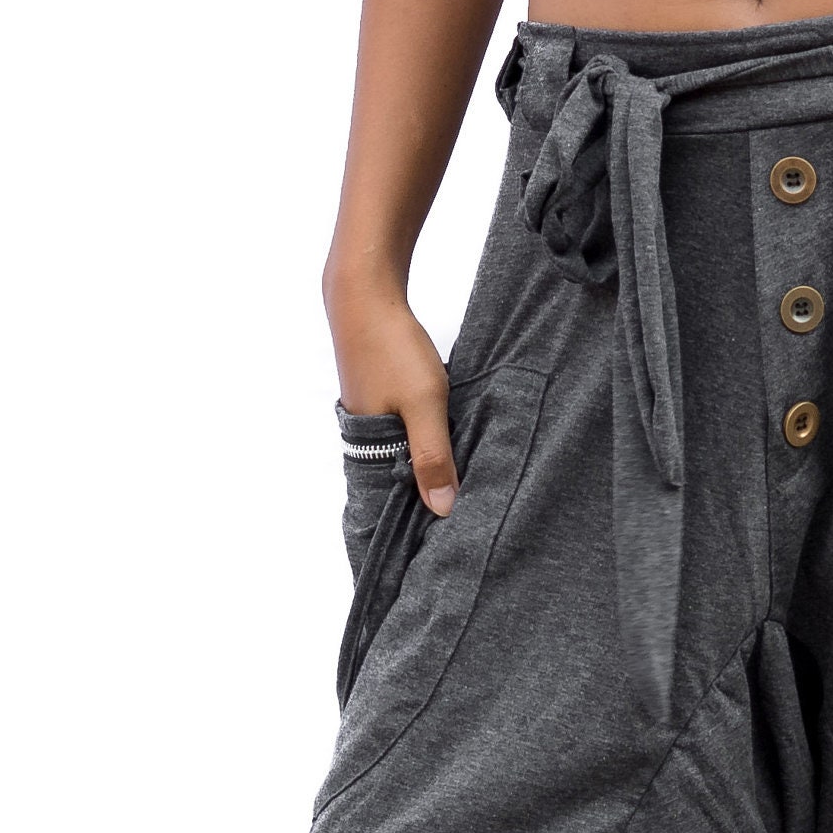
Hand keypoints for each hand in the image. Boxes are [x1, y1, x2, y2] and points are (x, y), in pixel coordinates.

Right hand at [329, 283, 457, 514]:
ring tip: (465, 484)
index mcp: (368, 450)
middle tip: (467, 515)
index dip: (418, 519)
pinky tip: (451, 441)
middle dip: (429, 496)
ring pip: (406, 454)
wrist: (366, 296)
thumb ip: (433, 456)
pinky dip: (428, 440)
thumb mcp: (423, 404)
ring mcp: (372, 418)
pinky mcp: (383, 400)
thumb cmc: (393, 349)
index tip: (449, 537)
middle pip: (400, 481)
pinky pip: (408, 431)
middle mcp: (365, 441)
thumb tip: (443, 509)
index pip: (392, 504)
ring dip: (431, 465)